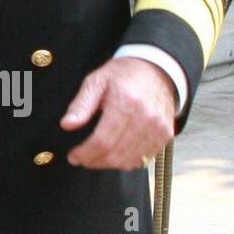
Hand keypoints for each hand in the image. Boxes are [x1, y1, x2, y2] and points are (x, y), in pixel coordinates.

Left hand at [61, 56, 175, 170]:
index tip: (73, 156)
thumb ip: (81, 104)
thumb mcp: (96, 81)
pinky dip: (127, 161)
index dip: (86, 153)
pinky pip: (144, 158)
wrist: (156, 69)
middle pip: (117, 155)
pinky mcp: (166, 135)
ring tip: (95, 157)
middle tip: (81, 159)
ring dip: (109, 164)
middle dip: (95, 161)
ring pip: (130, 161)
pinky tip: (114, 154)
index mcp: (126, 103)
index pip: (103, 140)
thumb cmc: (123, 75)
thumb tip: (67, 125)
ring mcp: (159, 128)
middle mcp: (146, 118)